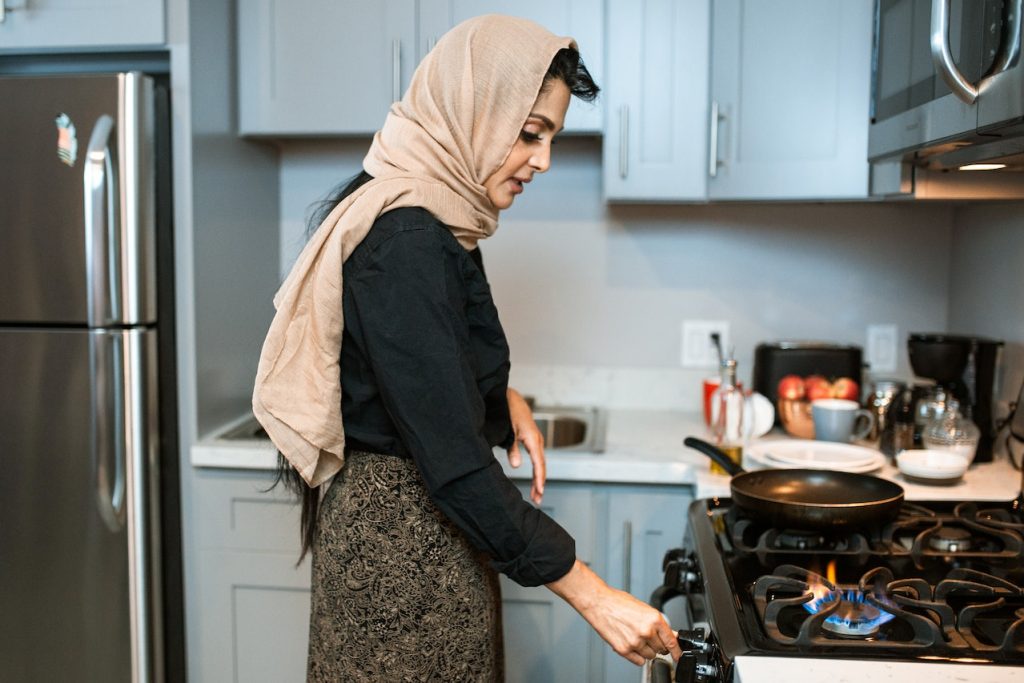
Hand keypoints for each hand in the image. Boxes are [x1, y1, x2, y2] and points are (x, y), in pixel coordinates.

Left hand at [505, 387, 545, 503]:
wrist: (512, 399)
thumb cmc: (509, 413)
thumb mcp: (508, 430)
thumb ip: (512, 448)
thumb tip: (516, 466)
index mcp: (532, 438)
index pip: (539, 462)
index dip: (539, 478)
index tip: (539, 491)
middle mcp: (537, 440)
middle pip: (541, 466)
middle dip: (540, 483)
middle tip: (537, 499)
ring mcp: (536, 441)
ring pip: (540, 464)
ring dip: (538, 480)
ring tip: (536, 495)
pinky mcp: (533, 442)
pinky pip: (537, 460)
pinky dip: (536, 472)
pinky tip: (535, 481)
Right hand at [547, 560, 681, 665]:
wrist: (598, 603)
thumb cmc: (618, 603)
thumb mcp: (644, 609)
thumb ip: (658, 624)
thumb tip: (671, 634)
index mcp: (654, 618)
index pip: (671, 641)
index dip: (677, 651)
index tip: (679, 656)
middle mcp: (646, 631)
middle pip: (661, 649)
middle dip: (657, 645)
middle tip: (647, 636)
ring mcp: (635, 642)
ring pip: (650, 656)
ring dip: (646, 650)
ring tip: (635, 637)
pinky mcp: (624, 649)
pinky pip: (638, 661)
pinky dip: (637, 656)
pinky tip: (630, 644)